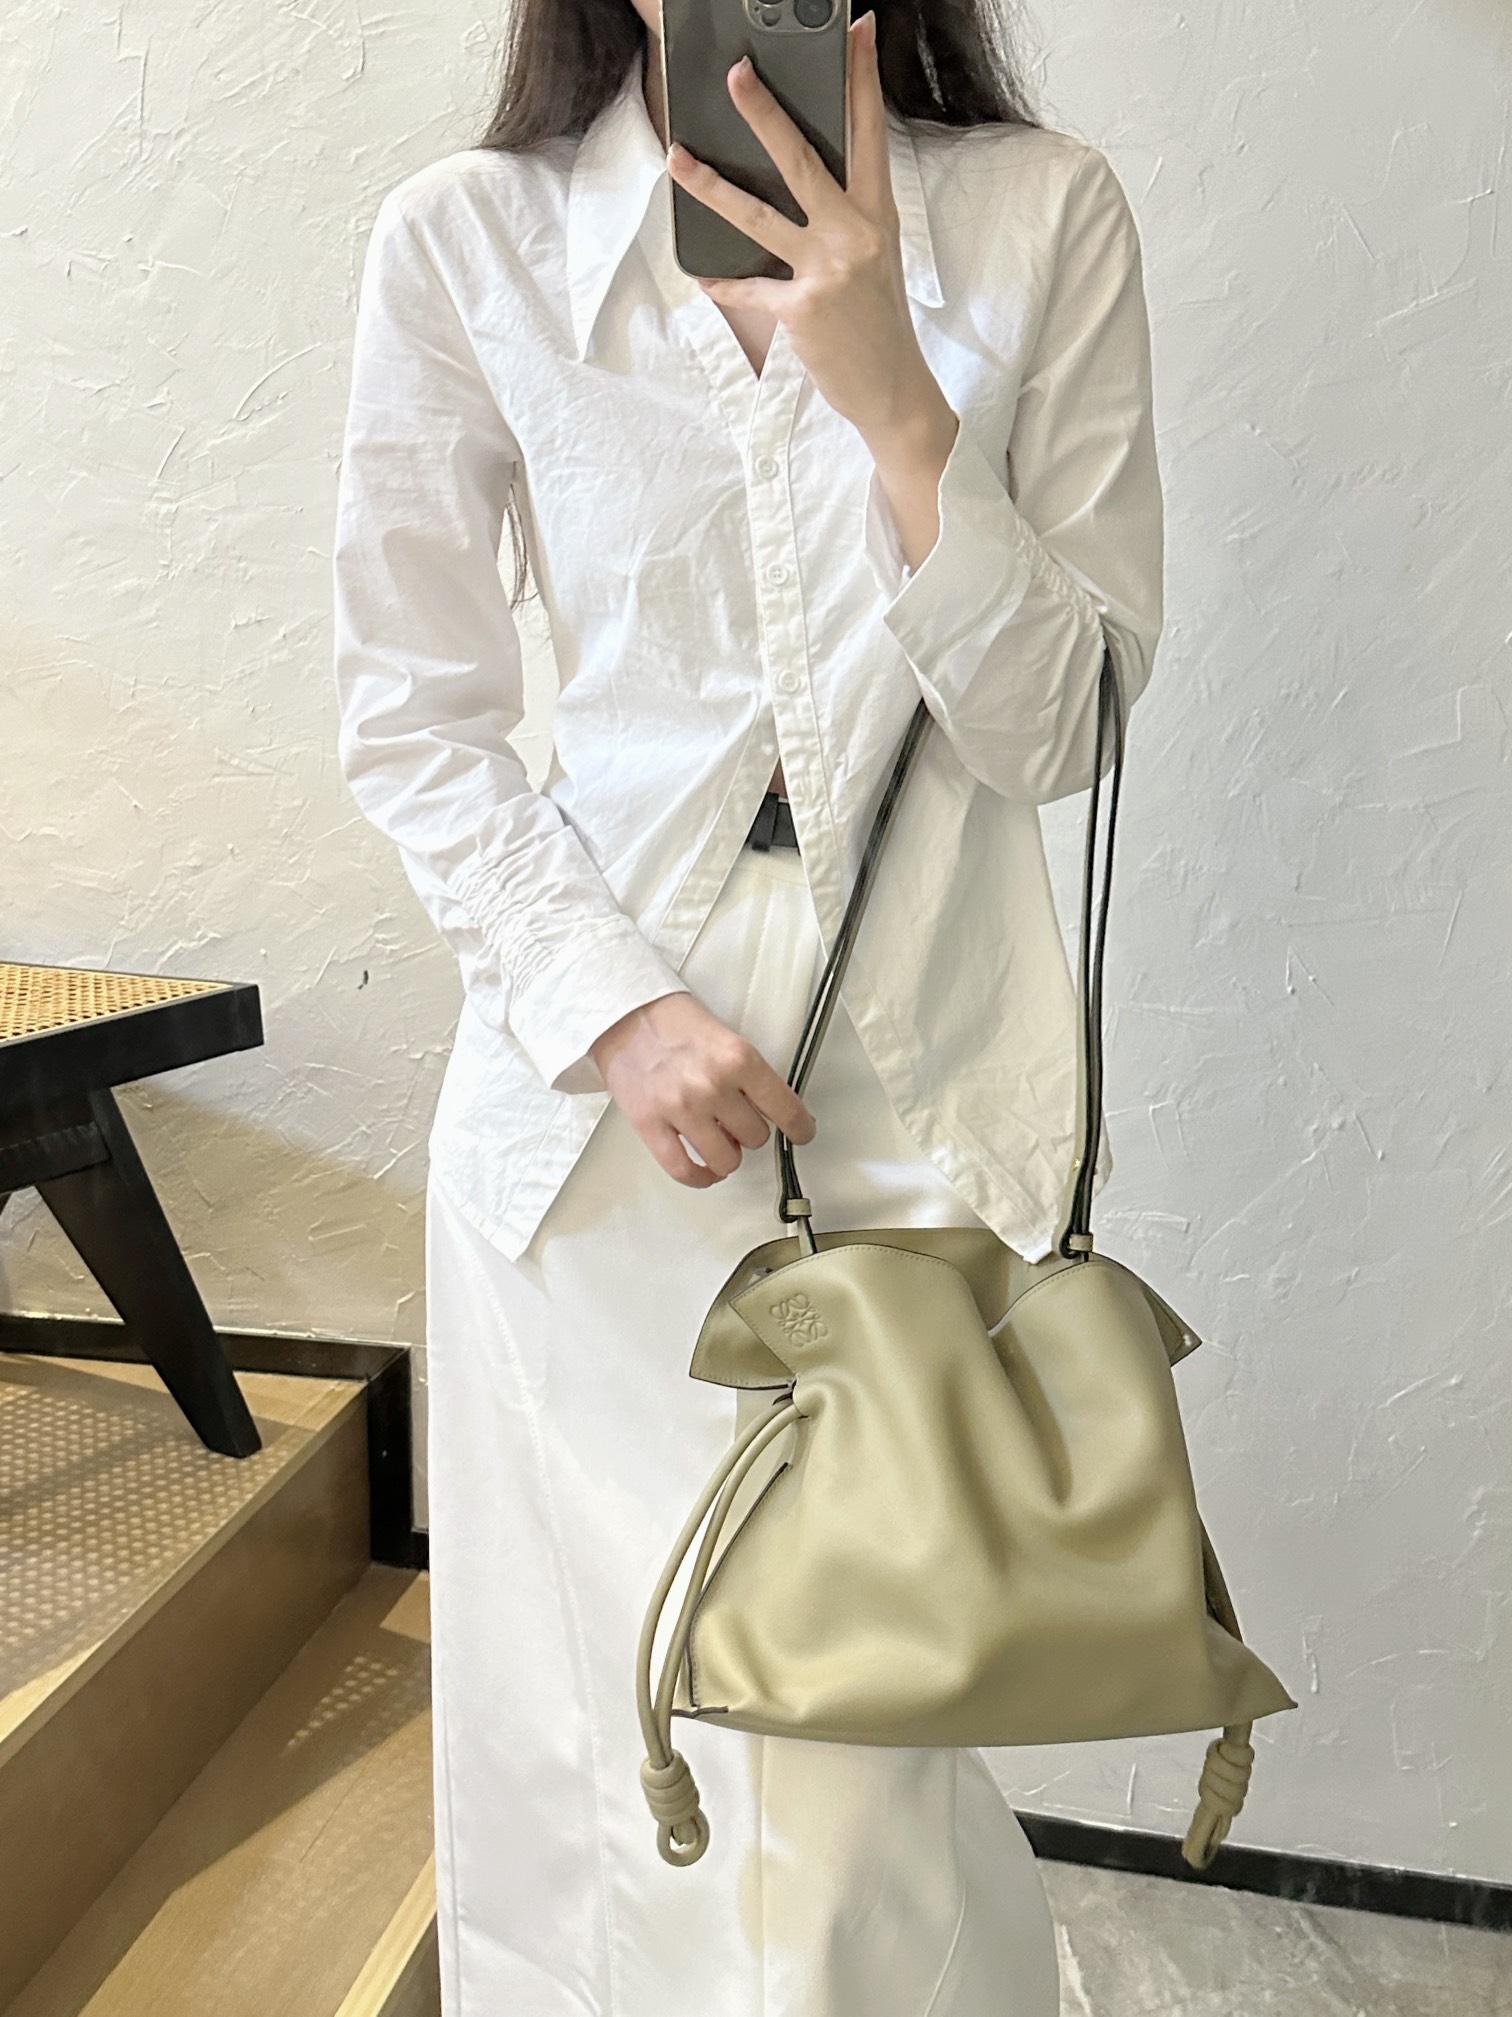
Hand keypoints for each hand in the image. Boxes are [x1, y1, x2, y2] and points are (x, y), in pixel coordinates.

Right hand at [590, 990, 816, 1188]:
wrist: (622, 1014)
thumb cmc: (671, 1021)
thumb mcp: (726, 1037)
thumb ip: (747, 1075)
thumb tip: (765, 1112)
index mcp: (738, 1058)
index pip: (785, 1108)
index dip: (799, 1127)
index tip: (802, 1133)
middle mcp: (712, 1085)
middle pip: (756, 1136)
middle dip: (750, 1132)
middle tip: (738, 1122)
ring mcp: (681, 1108)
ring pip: (726, 1159)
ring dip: (728, 1156)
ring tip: (721, 1142)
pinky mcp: (650, 1125)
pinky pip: (684, 1170)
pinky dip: (701, 1178)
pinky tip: (706, 1172)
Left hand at [665, 11, 959, 562]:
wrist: (893, 391)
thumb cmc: (877, 323)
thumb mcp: (875, 258)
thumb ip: (846, 215)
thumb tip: (802, 179)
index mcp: (877, 215)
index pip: (869, 133)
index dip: (862, 79)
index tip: (857, 30)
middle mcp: (855, 235)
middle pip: (805, 160)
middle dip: (767, 114)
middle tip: (738, 73)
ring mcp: (827, 271)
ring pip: (760, 215)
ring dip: (712, 186)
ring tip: (676, 157)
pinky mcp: (801, 310)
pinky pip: (749, 288)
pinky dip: (725, 283)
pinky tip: (703, 275)